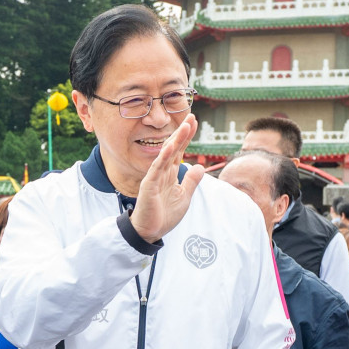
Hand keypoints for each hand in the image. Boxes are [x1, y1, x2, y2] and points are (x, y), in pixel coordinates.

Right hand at [128, 114, 206, 242]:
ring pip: (166, 154)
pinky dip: (163, 157)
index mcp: (170, 174)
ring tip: (184, 126)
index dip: (187, 137)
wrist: (150, 232)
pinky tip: (170, 147)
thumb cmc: (164, 215)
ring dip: (175, 140)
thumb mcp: (184, 197)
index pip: (180, 151)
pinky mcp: (149, 185)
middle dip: (183, 133)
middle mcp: (162, 172)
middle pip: (173, 148)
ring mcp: (155, 177)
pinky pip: (156, 169)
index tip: (194, 122)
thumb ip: (191, 181)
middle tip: (192, 117)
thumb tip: (200, 166)